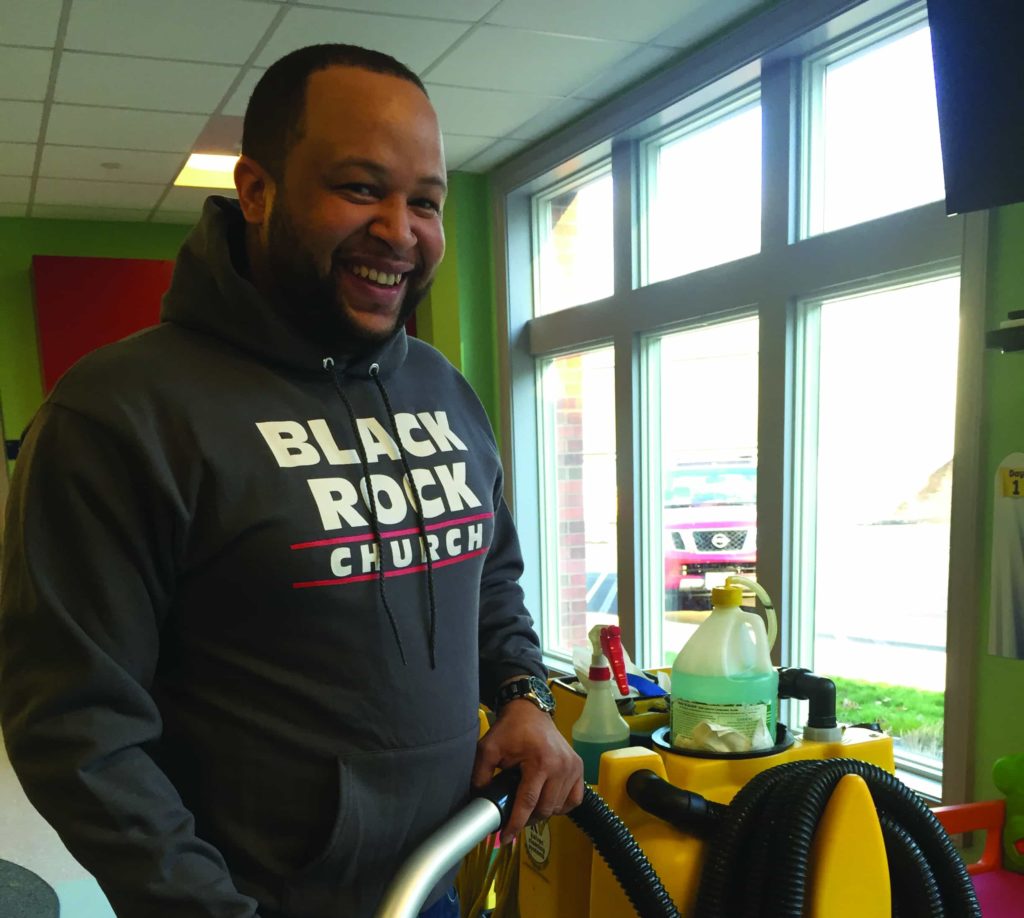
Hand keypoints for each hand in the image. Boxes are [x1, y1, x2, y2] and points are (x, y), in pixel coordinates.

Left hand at [471, 700, 583, 841]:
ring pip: (559, 808)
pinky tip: (547, 799)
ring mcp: (573, 768)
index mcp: (540, 762)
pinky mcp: (578, 768)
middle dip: (528, 819)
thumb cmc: (510, 729)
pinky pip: (573, 800)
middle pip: (545, 810)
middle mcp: (561, 766)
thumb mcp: (488, 749)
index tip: (505, 838)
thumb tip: (479, 802)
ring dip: (543, 812)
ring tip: (528, 804)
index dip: (515, 824)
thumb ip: (481, 776)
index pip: (528, 803)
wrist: (530, 711)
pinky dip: (560, 805)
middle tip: (514, 816)